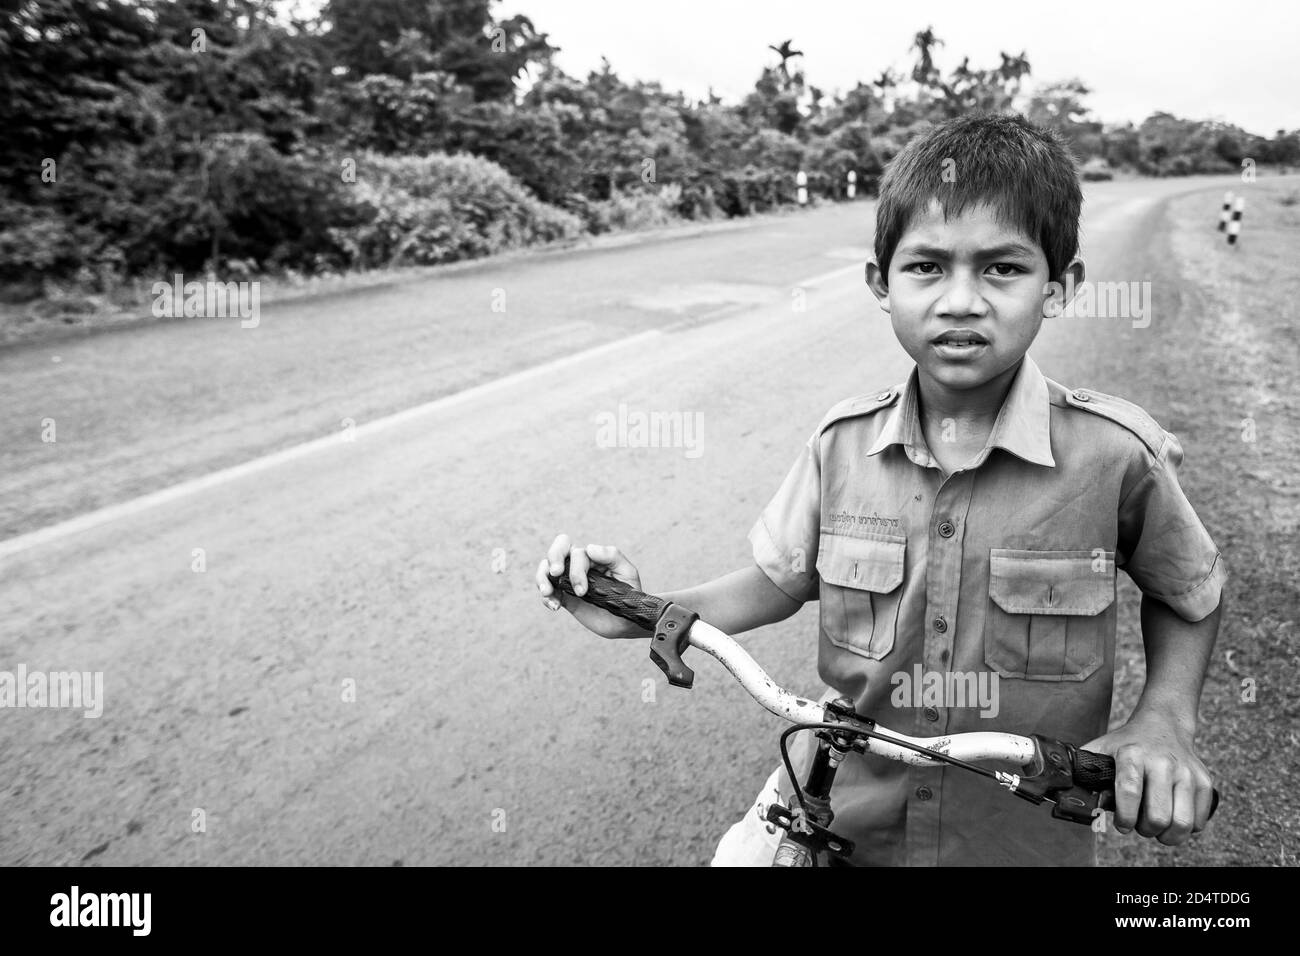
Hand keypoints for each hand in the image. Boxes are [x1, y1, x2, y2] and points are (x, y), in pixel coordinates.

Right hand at [535, 533, 643, 639]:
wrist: (625, 620)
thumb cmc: (628, 593)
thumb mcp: (627, 572)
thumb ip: (612, 556)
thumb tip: (590, 548)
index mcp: (592, 557)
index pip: (575, 552)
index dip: (575, 569)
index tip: (581, 590)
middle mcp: (577, 566)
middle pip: (556, 551)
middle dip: (553, 558)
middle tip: (555, 573)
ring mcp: (568, 581)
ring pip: (546, 570)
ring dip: (542, 578)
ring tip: (547, 593)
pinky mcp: (564, 597)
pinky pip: (548, 593)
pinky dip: (546, 598)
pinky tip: (555, 606)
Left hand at [1082, 710, 1214, 844]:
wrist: (1164, 724)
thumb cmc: (1127, 743)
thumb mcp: (1102, 748)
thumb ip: (1084, 770)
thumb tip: (1065, 794)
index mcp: (1133, 754)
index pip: (1129, 790)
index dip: (1124, 816)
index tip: (1121, 825)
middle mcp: (1163, 763)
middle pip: (1158, 816)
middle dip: (1145, 830)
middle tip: (1139, 825)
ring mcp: (1187, 772)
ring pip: (1182, 823)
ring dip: (1167, 835)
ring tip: (1156, 827)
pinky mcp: (1205, 781)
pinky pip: (1199, 822)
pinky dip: (1186, 829)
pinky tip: (1172, 817)